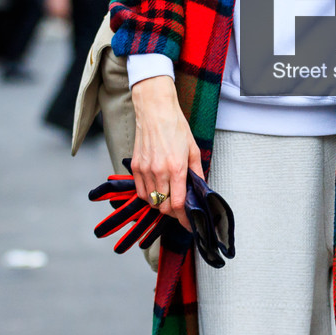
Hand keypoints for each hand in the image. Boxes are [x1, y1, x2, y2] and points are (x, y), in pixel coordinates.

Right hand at [129, 76, 199, 230]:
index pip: (177, 204)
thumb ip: (197, 173)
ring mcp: (144, 169)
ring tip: (169, 197)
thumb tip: (200, 189)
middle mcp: (158, 171)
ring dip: (160, 204)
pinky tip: (156, 188)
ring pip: (150, 201)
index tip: (189, 224)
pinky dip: (148, 195)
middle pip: (163, 206)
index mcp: (176, 168)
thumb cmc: (175, 126)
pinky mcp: (135, 166)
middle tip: (181, 209)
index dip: (184, 219)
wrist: (155, 110)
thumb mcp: (193, 149)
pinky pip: (141, 191)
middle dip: (173, 212)